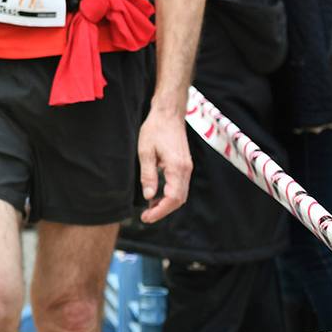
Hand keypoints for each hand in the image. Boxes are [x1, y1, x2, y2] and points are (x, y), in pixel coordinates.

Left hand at [138, 105, 191, 223]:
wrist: (168, 114)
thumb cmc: (155, 129)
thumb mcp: (145, 151)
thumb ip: (148, 175)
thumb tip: (149, 196)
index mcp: (177, 168)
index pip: (173, 198)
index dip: (160, 211)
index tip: (146, 218)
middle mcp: (186, 170)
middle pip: (179, 200)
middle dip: (163, 211)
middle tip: (145, 217)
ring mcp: (187, 168)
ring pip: (181, 194)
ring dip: (166, 204)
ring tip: (149, 209)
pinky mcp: (184, 165)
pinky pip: (180, 186)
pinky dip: (170, 195)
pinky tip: (157, 196)